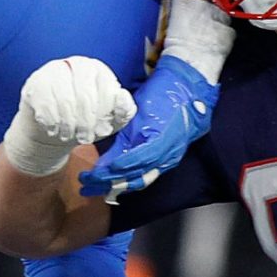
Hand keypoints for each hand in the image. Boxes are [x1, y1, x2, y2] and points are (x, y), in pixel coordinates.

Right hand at [2, 56, 135, 177]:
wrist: (57, 127)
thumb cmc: (89, 120)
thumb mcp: (112, 119)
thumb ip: (124, 109)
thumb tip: (122, 95)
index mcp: (100, 70)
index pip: (107, 90)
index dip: (104, 115)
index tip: (103, 130)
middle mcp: (79, 64)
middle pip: (85, 96)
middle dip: (86, 123)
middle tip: (86, 138)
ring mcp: (56, 70)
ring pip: (64, 99)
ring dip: (68, 124)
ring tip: (69, 136)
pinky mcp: (37, 81)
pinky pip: (44, 101)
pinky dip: (51, 120)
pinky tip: (54, 129)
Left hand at [76, 54, 216, 196]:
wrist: (189, 89)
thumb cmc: (163, 95)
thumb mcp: (140, 114)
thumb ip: (126, 138)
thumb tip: (108, 158)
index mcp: (159, 143)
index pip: (130, 164)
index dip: (110, 171)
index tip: (92, 174)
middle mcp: (166, 155)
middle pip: (135, 177)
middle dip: (109, 183)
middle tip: (87, 185)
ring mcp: (170, 158)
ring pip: (142, 179)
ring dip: (119, 185)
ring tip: (99, 188)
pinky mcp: (170, 157)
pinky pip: (149, 174)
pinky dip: (132, 179)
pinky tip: (119, 181)